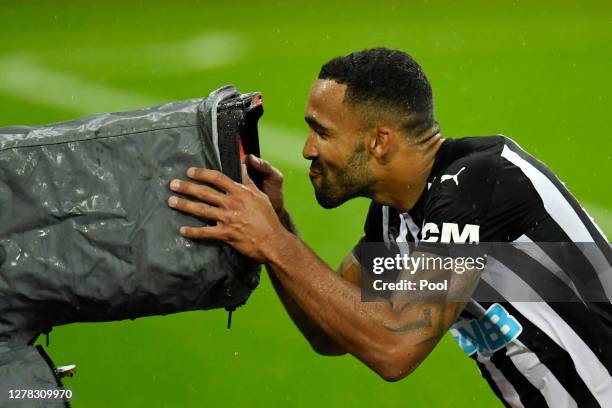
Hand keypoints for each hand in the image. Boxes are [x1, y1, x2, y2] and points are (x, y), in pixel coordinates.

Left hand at [167, 165, 287, 262]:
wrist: (273, 241)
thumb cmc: (268, 218)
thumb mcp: (260, 196)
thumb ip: (248, 181)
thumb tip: (244, 164)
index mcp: (240, 192)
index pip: (217, 178)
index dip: (202, 173)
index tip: (190, 171)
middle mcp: (232, 203)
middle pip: (205, 192)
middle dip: (187, 187)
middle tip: (173, 184)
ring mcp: (228, 219)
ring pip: (201, 210)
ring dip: (184, 205)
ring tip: (171, 201)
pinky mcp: (226, 234)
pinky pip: (205, 232)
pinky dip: (193, 231)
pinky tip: (182, 230)